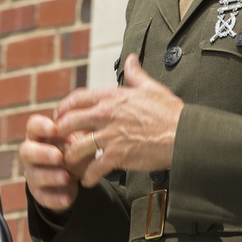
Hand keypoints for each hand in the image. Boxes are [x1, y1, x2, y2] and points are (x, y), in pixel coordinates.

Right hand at [18, 113, 78, 212]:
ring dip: (50, 176)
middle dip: (42, 154)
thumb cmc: (73, 148)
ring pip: (33, 175)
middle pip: (26, 151)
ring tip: (66, 177)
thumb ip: (80, 131)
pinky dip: (55, 198)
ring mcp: (33, 173)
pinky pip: (43, 197)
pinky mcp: (39, 192)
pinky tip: (68, 198)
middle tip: (59, 157)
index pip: (33, 125)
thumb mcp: (79, 138)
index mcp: (39, 135)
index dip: (41, 126)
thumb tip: (88, 124)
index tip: (54, 129)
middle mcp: (31, 153)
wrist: (72, 174)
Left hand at [56, 54, 184, 186]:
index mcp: (112, 97)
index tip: (60, 115)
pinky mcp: (117, 156)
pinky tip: (88, 180)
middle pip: (69, 122)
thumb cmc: (170, 112)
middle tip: (58, 141)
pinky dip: (89, 177)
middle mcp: (105, 114)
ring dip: (71, 157)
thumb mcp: (151, 87)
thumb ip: (136, 74)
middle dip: (60, 132)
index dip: (64, 107)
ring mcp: (110, 136)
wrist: (183, 135)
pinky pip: (94, 168)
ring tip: (70, 163)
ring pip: (76, 147)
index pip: (77, 98)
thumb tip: (131, 60)